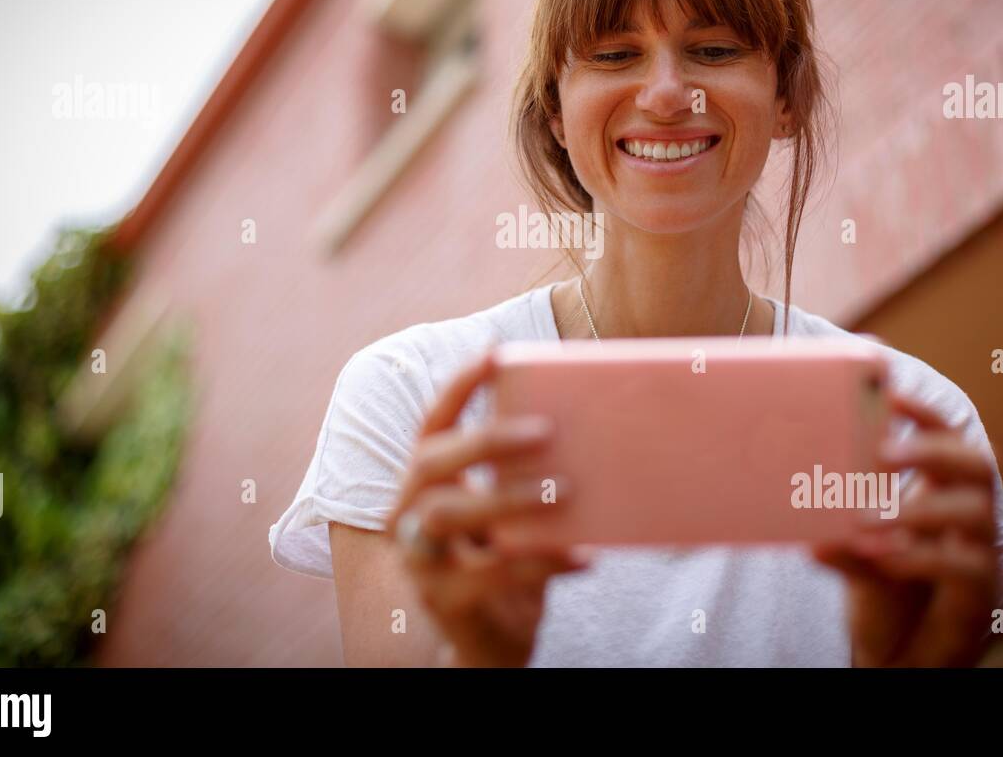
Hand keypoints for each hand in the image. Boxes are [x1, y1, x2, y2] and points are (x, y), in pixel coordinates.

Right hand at [385, 351, 590, 667]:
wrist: (491, 649)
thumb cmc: (508, 569)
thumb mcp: (514, 520)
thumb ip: (529, 482)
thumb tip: (594, 433)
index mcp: (427, 485)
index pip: (434, 425)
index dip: (460, 387)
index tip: (496, 352)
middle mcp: (408, 516)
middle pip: (431, 463)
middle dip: (484, 439)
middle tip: (546, 430)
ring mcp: (419, 560)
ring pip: (446, 515)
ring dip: (506, 496)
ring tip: (565, 490)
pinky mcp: (442, 601)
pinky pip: (488, 574)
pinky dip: (540, 561)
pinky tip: (585, 555)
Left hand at [812, 392, 1000, 666]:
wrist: (904, 654)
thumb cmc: (885, 585)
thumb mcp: (854, 546)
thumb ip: (835, 524)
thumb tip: (799, 510)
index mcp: (940, 490)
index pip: (948, 437)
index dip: (926, 414)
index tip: (892, 395)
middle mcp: (968, 515)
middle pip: (977, 463)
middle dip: (931, 449)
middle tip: (883, 453)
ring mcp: (980, 552)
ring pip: (975, 511)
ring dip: (916, 507)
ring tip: (866, 518)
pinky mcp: (980, 595)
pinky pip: (965, 566)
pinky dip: (920, 557)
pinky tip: (883, 557)